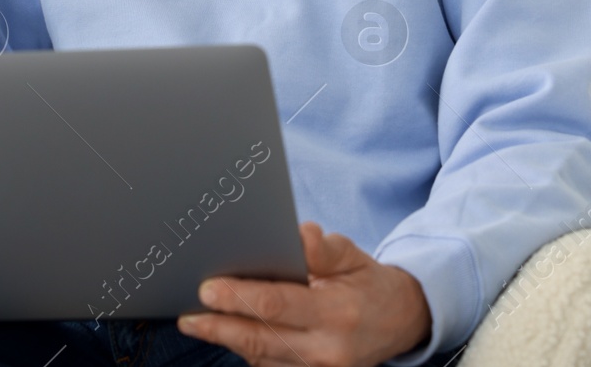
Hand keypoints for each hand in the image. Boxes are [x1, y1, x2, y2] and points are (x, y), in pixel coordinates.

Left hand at [177, 222, 431, 366]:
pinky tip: (226, 333)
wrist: (401, 322)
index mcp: (338, 313)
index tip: (208, 289)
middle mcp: (328, 350)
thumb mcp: (353, 256)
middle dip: (220, 328)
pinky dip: (247, 351)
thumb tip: (300, 235)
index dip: (240, 298)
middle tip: (189, 316)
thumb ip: (324, 249)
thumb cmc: (367, 284)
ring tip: (197, 322)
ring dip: (228, 341)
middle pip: (262, 340)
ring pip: (262, 359)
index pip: (279, 305)